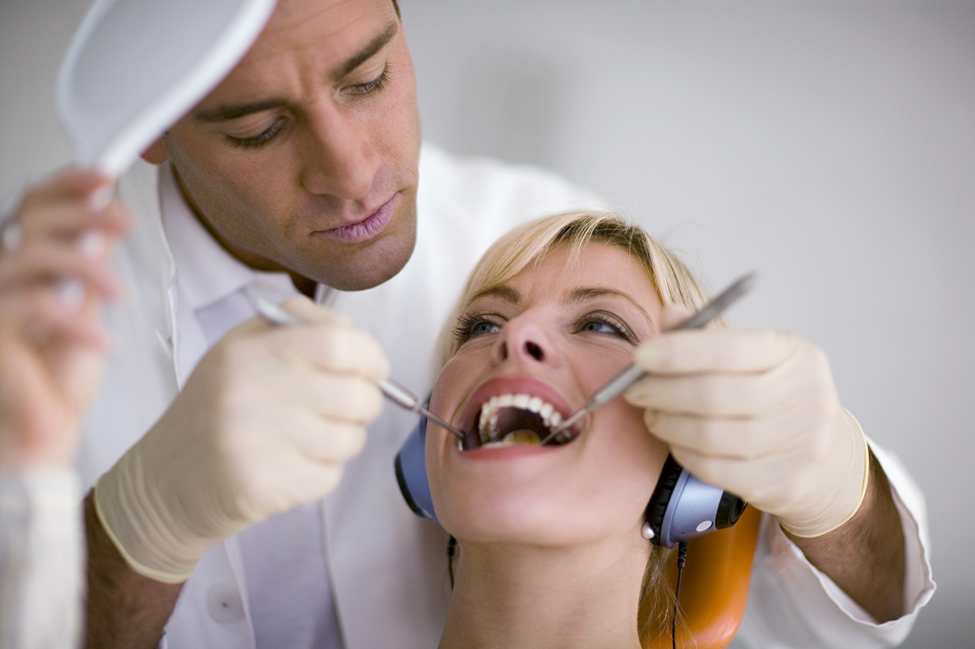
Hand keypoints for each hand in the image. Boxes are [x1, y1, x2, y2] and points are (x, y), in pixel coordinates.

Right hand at [0, 170, 127, 468]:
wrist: (41, 441)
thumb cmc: (57, 383)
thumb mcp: (85, 318)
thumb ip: (87, 275)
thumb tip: (101, 231)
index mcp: (25, 270)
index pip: (35, 209)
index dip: (67, 186)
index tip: (104, 176)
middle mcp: (3, 278)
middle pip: (30, 219)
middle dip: (83, 211)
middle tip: (124, 222)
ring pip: (31, 253)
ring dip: (84, 265)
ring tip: (116, 294)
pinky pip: (32, 305)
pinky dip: (74, 320)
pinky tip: (99, 339)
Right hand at [94, 297, 389, 582]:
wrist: (163, 482)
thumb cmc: (216, 409)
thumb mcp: (241, 348)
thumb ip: (298, 326)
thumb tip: (353, 332)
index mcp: (247, 352)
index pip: (338, 343)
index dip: (371, 355)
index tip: (374, 368)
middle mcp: (248, 392)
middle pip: (354, 394)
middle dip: (366, 402)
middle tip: (347, 407)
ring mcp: (252, 442)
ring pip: (348, 439)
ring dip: (343, 440)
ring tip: (309, 438)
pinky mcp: (260, 486)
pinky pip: (329, 476)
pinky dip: (321, 473)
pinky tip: (290, 465)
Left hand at [624, 305, 868, 537]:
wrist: (826, 459)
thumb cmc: (774, 398)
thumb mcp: (752, 359)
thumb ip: (708, 339)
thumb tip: (667, 316)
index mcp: (795, 353)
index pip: (728, 348)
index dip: (677, 352)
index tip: (640, 356)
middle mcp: (807, 396)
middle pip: (715, 394)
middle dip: (663, 391)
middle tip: (635, 390)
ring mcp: (802, 443)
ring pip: (712, 435)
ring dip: (668, 424)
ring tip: (652, 415)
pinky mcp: (786, 482)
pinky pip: (716, 469)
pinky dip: (684, 453)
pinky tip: (675, 441)